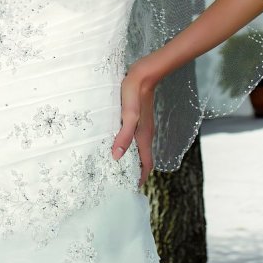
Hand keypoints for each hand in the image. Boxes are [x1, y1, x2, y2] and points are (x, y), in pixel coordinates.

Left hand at [111, 61, 155, 186]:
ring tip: (117, 165)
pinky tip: (116, 141)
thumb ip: (124, 136)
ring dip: (131, 158)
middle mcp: (145, 133)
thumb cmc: (134, 93)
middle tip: (121, 180)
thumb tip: (116, 157)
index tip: (132, 188)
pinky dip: (128, 145)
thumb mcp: (128, 115)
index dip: (141, 177)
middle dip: (135, 170)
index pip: (146, 164)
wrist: (143, 74)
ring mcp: (142, 125)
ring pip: (138, 147)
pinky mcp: (138, 117)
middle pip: (143, 158)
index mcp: (144, 136)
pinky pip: (134, 136)